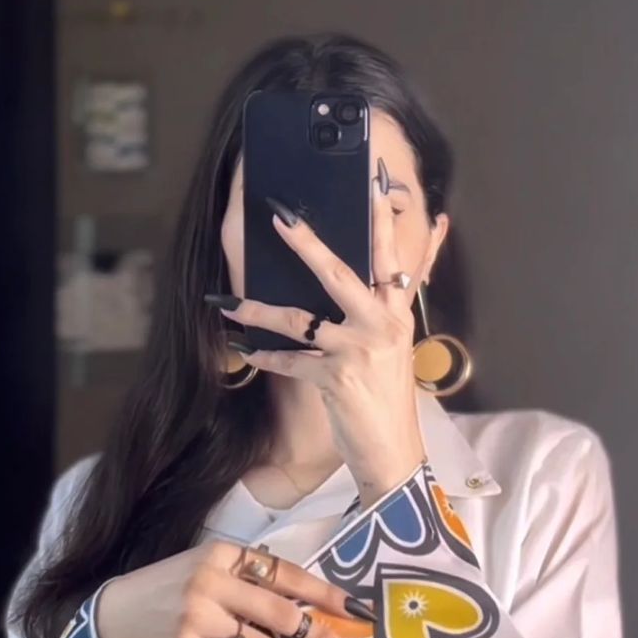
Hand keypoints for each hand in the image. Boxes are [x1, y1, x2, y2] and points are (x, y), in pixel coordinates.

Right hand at [95, 539, 374, 637]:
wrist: (112, 615)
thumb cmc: (169, 591)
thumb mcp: (208, 571)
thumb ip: (250, 584)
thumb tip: (308, 609)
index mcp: (223, 554)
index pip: (285, 573)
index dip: (325, 594)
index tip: (358, 611)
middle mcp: (211, 582)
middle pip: (279, 612)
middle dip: (319, 637)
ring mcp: (197, 618)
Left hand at [224, 169, 426, 505]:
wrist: (394, 452)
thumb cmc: (388, 396)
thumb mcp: (397, 345)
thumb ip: (393, 302)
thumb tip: (407, 259)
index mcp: (397, 314)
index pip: (395, 258)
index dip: (384, 221)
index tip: (376, 185)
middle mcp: (381, 325)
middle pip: (340, 273)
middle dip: (308, 243)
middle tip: (281, 216)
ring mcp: (358, 351)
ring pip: (300, 319)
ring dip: (259, 310)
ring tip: (229, 303)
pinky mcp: (336, 379)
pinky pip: (290, 361)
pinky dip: (266, 358)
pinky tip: (245, 353)